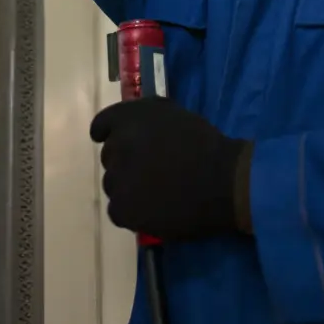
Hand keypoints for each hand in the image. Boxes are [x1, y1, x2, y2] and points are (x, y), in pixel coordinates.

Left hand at [90, 99, 251, 240]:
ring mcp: (117, 180)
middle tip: (150, 170)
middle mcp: (117, 146)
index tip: (117, 142)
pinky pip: (117, 209)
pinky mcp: (123, 210)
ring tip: (156, 192)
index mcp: (128, 119)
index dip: (108, 134)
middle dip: (126, 161)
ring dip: (128, 186)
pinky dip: (131, 210)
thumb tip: (131, 127)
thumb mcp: (173, 113)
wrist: (222, 181)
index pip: (101, 125)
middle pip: (109, 157)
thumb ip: (145, 117)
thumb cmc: (203, 144)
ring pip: (113, 184)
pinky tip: (153, 208)